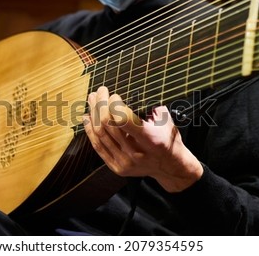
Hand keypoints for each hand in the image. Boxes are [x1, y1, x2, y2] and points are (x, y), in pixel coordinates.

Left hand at [83, 86, 202, 192]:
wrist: (171, 168)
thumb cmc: (168, 139)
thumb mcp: (166, 120)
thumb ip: (149, 107)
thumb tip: (131, 90)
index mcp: (150, 139)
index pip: (123, 119)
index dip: (114, 105)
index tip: (114, 95)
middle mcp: (135, 153)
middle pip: (108, 125)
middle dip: (101, 104)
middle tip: (99, 91)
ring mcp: (124, 162)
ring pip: (100, 134)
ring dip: (93, 114)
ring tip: (92, 100)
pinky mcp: (116, 167)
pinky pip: (98, 147)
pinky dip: (90, 131)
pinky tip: (88, 118)